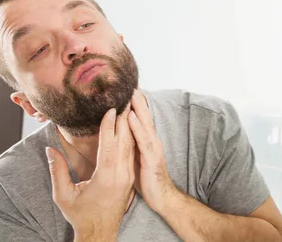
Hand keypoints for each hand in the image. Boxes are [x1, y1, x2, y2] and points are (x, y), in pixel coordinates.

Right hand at [46, 107, 135, 240]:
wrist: (100, 233)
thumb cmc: (81, 215)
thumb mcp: (64, 196)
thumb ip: (57, 171)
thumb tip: (50, 149)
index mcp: (107, 177)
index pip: (110, 145)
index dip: (109, 126)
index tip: (110, 109)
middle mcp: (121, 175)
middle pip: (125, 141)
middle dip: (124, 119)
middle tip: (124, 99)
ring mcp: (128, 176)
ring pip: (131, 146)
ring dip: (130, 126)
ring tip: (128, 107)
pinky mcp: (130, 178)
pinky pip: (131, 153)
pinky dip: (131, 138)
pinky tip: (129, 127)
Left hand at [128, 89, 176, 212]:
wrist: (162, 197)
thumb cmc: (147, 179)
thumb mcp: (137, 158)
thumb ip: (131, 145)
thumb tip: (119, 134)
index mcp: (147, 141)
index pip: (141, 118)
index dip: (136, 104)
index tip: (129, 88)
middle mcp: (152, 141)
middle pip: (145, 116)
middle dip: (138, 100)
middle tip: (131, 83)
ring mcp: (153, 148)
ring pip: (145, 124)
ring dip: (139, 108)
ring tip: (132, 94)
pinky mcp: (151, 158)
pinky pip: (142, 141)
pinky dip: (137, 127)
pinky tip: (131, 117)